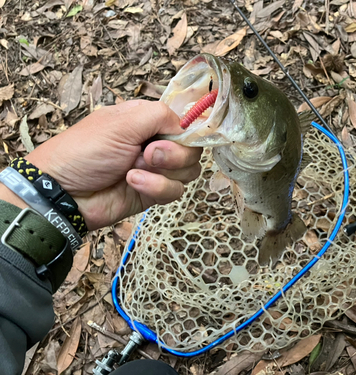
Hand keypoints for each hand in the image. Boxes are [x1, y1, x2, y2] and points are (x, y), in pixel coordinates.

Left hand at [24, 100, 201, 230]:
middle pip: (191, 149)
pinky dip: (156, 187)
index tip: (168, 137)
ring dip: (164, 172)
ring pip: (188, 172)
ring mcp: (156, 170)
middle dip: (174, 154)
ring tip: (135, 170)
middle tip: (148, 154)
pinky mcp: (153, 193)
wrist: (64, 193)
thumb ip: (160, 115)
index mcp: (148, 121)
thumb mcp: (122, 122)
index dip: (184, 132)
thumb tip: (185, 126)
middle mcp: (155, 143)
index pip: (184, 124)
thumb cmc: (86, 150)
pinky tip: (132, 183)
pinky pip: (174, 191)